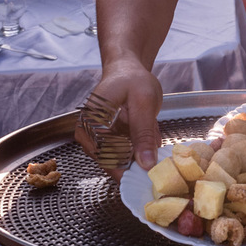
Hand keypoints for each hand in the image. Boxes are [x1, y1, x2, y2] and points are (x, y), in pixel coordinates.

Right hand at [77, 58, 163, 173]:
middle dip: (135, 163)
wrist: (128, 71)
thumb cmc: (133, 80)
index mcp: (91, 121)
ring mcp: (95, 138)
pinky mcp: (105, 141)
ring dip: (138, 158)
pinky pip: (121, 155)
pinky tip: (148, 141)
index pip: (105, 156)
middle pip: (110, 162)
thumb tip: (146, 164)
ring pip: (117, 161)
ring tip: (153, 145)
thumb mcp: (143, 103)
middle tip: (157, 163)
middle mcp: (87, 132)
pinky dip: (137, 152)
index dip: (126, 169)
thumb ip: (143, 133)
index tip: (148, 175)